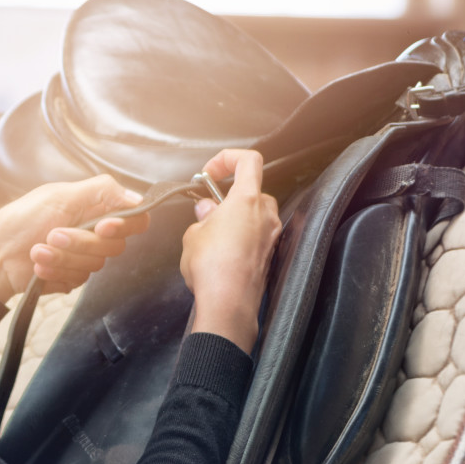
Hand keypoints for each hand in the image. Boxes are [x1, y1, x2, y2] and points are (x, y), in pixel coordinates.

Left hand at [0, 174, 151, 300]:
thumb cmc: (22, 219)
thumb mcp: (62, 195)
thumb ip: (104, 191)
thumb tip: (139, 199)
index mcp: (96, 207)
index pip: (135, 218)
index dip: (125, 225)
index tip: (102, 227)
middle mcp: (94, 231)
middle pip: (114, 246)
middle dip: (80, 242)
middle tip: (52, 234)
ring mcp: (84, 256)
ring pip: (95, 265)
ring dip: (63, 258)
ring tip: (37, 250)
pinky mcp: (73, 276)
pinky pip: (80, 280)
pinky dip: (56, 271)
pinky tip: (38, 265)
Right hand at [179, 150, 281, 352]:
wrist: (228, 304)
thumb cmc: (212, 268)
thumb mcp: (193, 235)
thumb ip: (202, 217)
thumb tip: (207, 212)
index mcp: (247, 200)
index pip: (249, 160)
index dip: (227, 159)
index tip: (210, 173)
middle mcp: (265, 215)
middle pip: (251, 190)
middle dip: (227, 196)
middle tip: (207, 210)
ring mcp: (271, 236)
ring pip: (254, 215)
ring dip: (234, 218)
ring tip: (211, 234)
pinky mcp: (269, 255)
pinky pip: (255, 236)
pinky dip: (240, 236)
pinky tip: (221, 253)